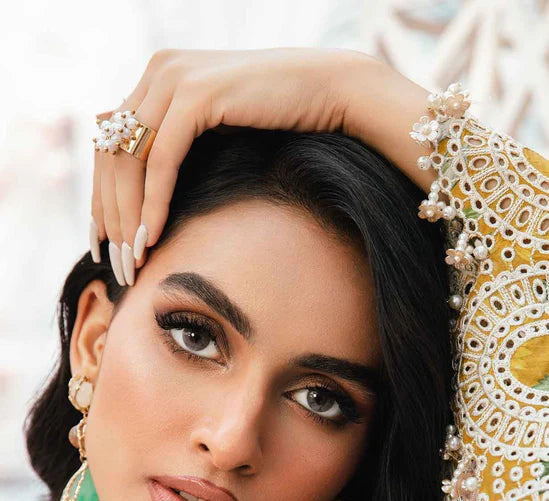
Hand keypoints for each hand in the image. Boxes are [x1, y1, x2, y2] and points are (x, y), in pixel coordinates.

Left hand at [89, 47, 373, 285]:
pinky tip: (152, 237)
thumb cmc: (284, 119)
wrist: (330, 91)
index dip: (100, 197)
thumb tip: (145, 179)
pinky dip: (153, 203)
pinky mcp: (196, 94)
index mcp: (159, 76)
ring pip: (129, 160)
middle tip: (115, 262)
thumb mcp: (219, 131)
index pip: (109, 143)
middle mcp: (159, 71)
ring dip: (127, 216)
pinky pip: (161, 160)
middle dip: (108, 214)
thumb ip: (180, 143)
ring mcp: (174, 78)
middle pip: (110, 154)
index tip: (103, 244)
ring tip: (133, 260)